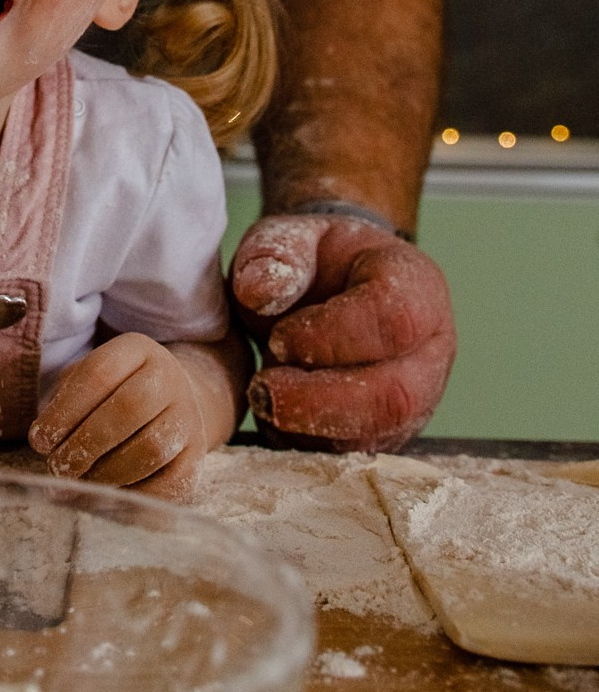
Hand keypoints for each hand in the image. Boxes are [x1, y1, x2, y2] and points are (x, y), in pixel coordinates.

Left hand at [29, 332, 213, 497]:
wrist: (175, 402)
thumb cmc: (114, 392)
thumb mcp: (89, 380)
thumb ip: (64, 402)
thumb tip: (43, 441)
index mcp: (137, 349)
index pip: (99, 373)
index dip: (65, 410)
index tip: (39, 441)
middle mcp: (169, 378)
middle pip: (128, 408)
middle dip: (86, 443)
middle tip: (59, 467)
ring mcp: (189, 416)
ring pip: (151, 448)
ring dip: (108, 472)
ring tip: (82, 480)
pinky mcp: (199, 457)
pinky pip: (171, 484)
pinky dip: (136, 496)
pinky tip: (110, 496)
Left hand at [232, 213, 455, 451]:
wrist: (329, 288)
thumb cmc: (315, 261)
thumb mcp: (291, 238)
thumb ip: (274, 253)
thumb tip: (260, 292)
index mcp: (417, 287)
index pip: (393, 318)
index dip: (332, 335)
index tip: (278, 337)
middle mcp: (430, 348)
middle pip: (396, 393)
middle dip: (321, 400)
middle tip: (263, 390)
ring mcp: (418, 396)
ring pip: (379, 434)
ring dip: (312, 427)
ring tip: (264, 400)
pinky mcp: (389, 431)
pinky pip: (358, 454)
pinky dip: (309, 444)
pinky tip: (276, 418)